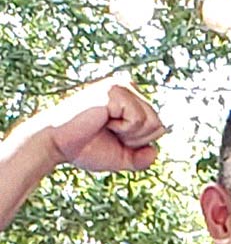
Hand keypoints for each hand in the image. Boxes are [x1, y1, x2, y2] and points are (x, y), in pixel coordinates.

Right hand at [36, 79, 164, 174]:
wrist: (59, 143)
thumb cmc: (86, 147)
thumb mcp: (122, 157)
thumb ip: (142, 158)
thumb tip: (155, 151)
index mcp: (130, 98)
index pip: (159, 126)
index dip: (140, 141)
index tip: (115, 136)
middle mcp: (127, 86)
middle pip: (159, 124)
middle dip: (137, 139)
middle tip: (109, 132)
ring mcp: (120, 85)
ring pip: (153, 122)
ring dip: (131, 134)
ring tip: (106, 126)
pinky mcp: (114, 90)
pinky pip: (139, 120)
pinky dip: (124, 128)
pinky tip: (104, 120)